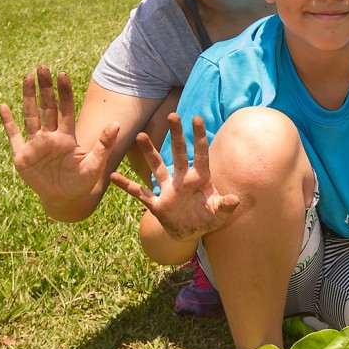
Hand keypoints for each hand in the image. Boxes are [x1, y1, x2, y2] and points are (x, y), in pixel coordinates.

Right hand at [0, 65, 119, 207]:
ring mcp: (35, 145)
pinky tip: (4, 106)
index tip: (63, 74)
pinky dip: (8, 122)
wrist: (67, 200)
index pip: (65, 109)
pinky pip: (14, 136)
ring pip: (30, 116)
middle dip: (44, 88)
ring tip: (27, 77)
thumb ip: (104, 144)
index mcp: (67, 137)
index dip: (64, 92)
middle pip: (46, 107)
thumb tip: (117, 123)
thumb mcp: (96, 164)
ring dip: (28, 97)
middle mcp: (50, 137)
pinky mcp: (22, 156)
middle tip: (42, 66)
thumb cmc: (82, 182)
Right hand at [110, 113, 238, 241]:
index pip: (201, 155)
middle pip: (178, 154)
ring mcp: (168, 190)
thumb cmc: (207, 219)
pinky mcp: (157, 204)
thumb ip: (226, 206)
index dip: (199, 137)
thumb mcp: (219, 214)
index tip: (197, 118)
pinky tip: (113, 176)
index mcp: (199, 180)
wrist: (191, 233)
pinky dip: (127, 186)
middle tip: (172, 115)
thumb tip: (235, 199)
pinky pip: (140, 193)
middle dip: (176, 135)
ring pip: (157, 167)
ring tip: (141, 136)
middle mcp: (182, 180)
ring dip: (149, 153)